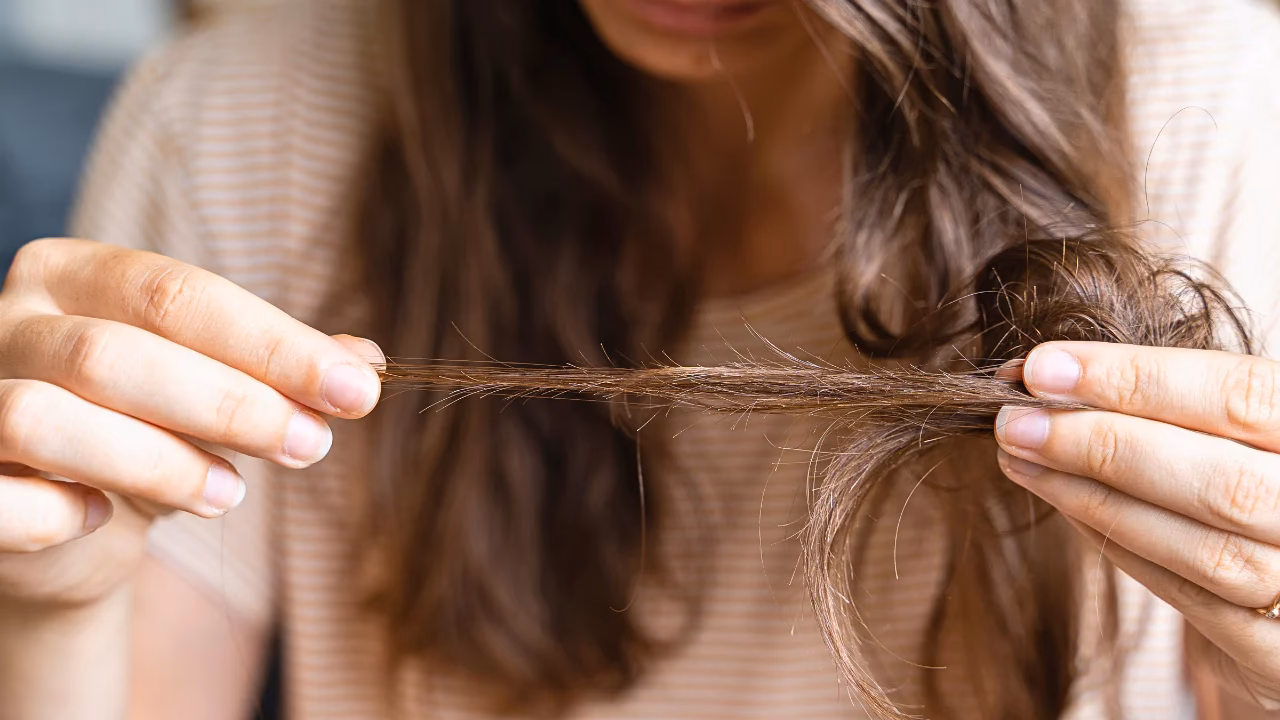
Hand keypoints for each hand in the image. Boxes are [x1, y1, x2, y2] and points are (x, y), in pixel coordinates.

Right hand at [0, 238, 382, 605]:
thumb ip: (281, 372)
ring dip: (156, 461)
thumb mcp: (218, 393)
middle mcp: (10, 322)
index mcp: (73, 274)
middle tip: (311, 446)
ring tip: (231, 495)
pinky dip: (53, 512)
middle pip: (117, 352)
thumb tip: (366, 365)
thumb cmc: (145, 433)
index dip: (273, 345)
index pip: (177, 294)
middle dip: (231, 403)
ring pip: (48, 417)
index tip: (358, 393)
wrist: (56, 521)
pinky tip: (104, 518)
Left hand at [995, 341, 1279, 708]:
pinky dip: (1118, 544)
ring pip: (1205, 548)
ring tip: (1021, 458)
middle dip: (1103, 445)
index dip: (1138, 378)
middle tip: (1013, 421)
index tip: (1042, 368)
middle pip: (1222, 481)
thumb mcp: (1242, 432)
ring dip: (1095, 498)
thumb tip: (1049, 374)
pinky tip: (1064, 503)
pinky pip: (1192, 597)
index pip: (1242, 395)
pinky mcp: (1279, 653)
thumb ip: (1174, 405)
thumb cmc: (1260, 478)